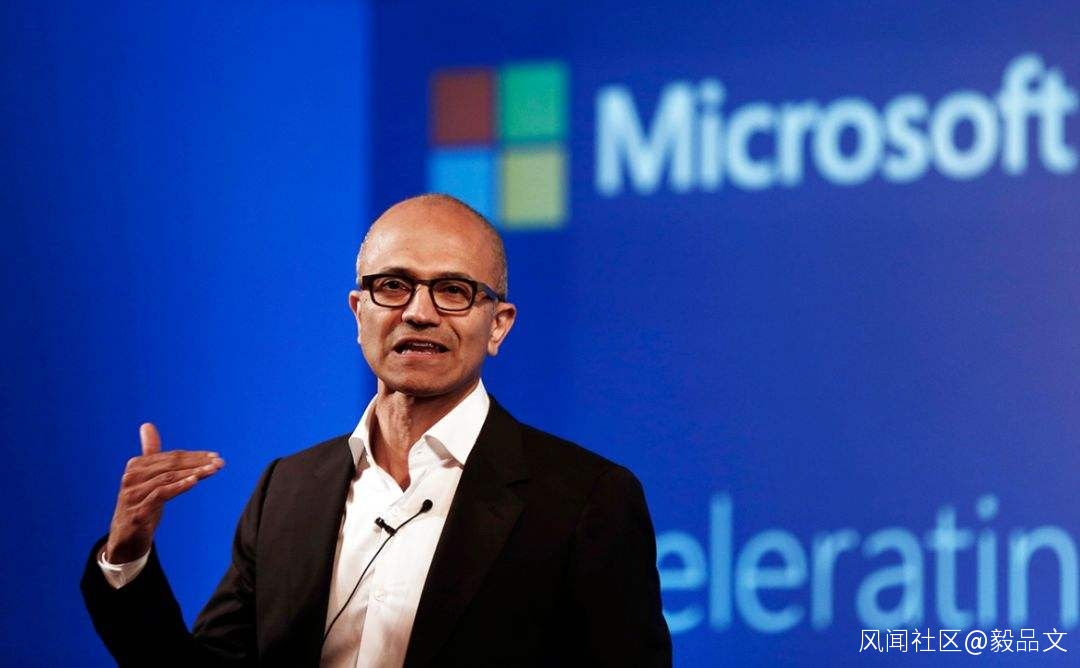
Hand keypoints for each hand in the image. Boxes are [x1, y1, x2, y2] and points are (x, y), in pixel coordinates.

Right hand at [104, 423, 224, 563]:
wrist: (125, 538)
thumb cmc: (141, 504)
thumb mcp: (148, 478)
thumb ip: (150, 453)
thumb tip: (147, 425)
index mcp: (136, 466)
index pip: (171, 456)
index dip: (195, 456)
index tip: (216, 456)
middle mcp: (131, 477)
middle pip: (171, 465)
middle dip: (198, 463)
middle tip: (220, 462)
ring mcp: (133, 495)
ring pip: (168, 478)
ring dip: (193, 473)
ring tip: (213, 470)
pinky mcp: (137, 512)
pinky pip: (160, 495)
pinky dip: (178, 487)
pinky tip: (194, 482)